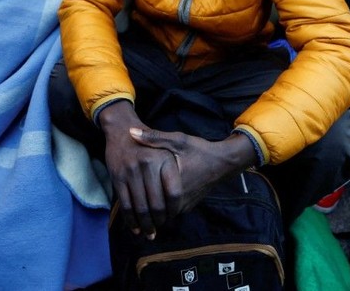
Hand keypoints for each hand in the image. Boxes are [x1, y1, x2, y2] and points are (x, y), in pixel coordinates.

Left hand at [99, 102, 256, 238]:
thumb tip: (130, 132)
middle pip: (157, 213)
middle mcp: (181, 199)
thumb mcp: (178, 140)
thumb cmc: (200, 150)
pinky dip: (162, 210)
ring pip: (164, 214)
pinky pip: (171, 211)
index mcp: (174, 183)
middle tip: (128, 217)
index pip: (151, 201)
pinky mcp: (190, 205)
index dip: (137, 207)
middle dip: (144, 217)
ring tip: (136, 214)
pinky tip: (152, 205)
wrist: (224, 162)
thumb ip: (154, 137)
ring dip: (152, 214)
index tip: (125, 207)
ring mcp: (186, 204)